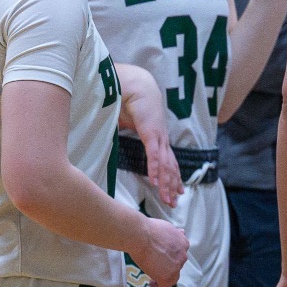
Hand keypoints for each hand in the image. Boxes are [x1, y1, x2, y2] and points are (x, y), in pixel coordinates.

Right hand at [119, 65, 183, 208]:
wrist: (135, 83)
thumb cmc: (130, 101)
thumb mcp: (127, 122)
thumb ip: (124, 132)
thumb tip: (112, 137)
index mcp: (157, 137)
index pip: (168, 161)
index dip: (171, 176)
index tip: (175, 191)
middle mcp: (161, 139)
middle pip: (170, 167)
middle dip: (173, 186)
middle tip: (174, 202)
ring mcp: (158, 136)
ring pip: (165, 165)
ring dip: (166, 183)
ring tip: (167, 198)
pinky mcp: (152, 132)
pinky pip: (154, 155)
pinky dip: (155, 169)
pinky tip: (155, 182)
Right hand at [133, 215, 187, 286]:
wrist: (141, 235)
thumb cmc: (148, 229)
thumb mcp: (167, 227)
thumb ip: (174, 234)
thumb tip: (181, 232)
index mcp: (183, 242)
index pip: (180, 253)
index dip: (171, 256)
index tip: (162, 256)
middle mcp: (183, 255)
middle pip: (177, 264)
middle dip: (167, 265)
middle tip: (155, 264)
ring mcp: (176, 267)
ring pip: (173, 277)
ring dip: (164, 276)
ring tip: (153, 275)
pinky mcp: (167, 277)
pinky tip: (152, 283)